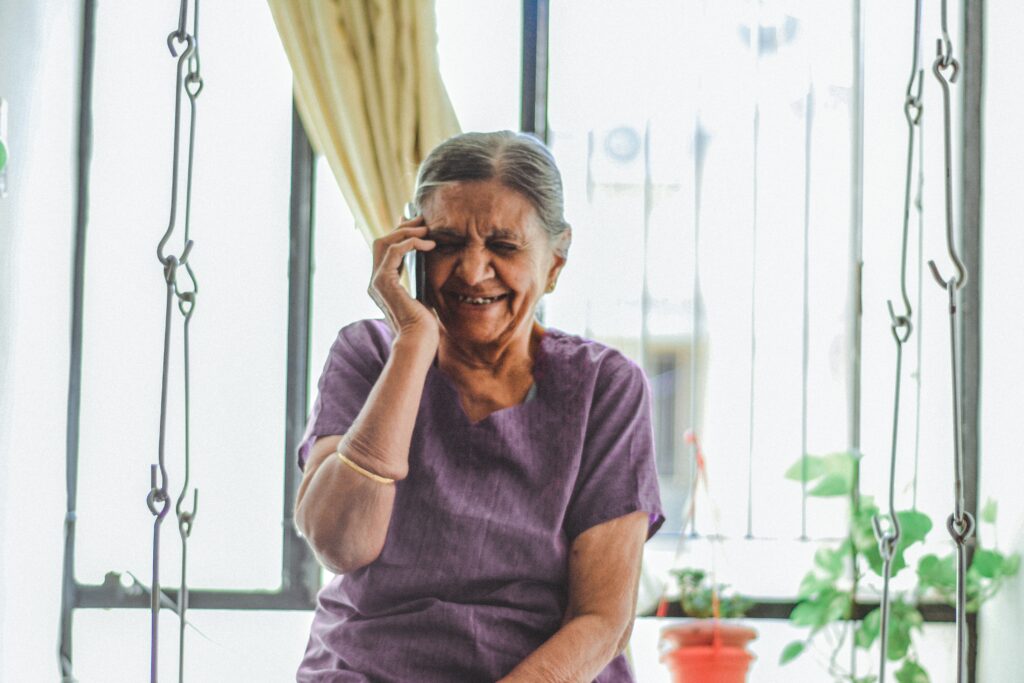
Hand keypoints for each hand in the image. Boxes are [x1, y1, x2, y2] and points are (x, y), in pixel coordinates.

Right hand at [368, 216, 437, 343]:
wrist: (419, 342)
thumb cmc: (424, 325)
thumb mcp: (424, 293)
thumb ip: (421, 276)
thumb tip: (429, 257)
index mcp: (383, 284)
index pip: (386, 250)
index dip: (400, 233)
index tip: (419, 225)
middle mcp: (375, 281)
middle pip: (382, 242)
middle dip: (403, 227)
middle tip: (424, 220)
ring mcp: (376, 281)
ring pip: (385, 242)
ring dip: (407, 231)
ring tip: (428, 229)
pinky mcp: (383, 282)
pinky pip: (394, 251)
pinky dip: (411, 243)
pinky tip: (428, 244)